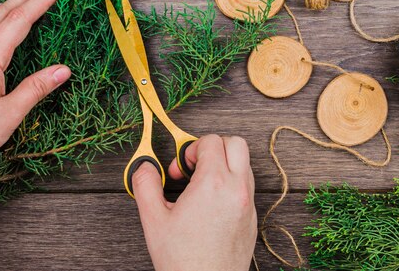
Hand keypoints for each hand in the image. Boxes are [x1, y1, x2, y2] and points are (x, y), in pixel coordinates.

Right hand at [133, 135, 256, 270]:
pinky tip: (212, 203)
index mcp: (213, 184)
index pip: (213, 141)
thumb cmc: (183, 259)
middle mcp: (237, 190)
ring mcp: (248, 204)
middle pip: (237, 143)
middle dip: (215, 147)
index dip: (192, 148)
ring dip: (224, 165)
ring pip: (245, 164)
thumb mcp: (154, 219)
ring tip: (202, 186)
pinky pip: (247, 186)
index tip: (181, 168)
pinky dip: (232, 184)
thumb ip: (146, 185)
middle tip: (196, 166)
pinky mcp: (253, 218)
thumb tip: (145, 167)